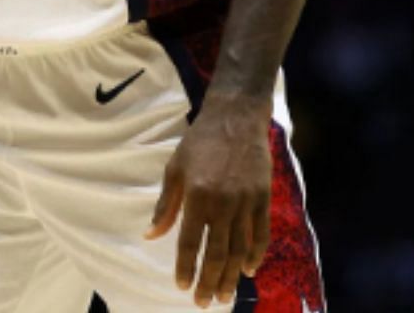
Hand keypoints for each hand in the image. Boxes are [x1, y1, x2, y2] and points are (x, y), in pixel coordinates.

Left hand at [144, 90, 273, 307]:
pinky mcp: (263, 199)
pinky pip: (261, 235)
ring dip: (231, 276)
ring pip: (239, 249)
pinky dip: (255, 255)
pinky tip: (248, 271)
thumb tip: (150, 235)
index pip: (188, 241)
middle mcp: (222, 203)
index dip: (184, 266)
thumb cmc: (199, 143)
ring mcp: (246, 202)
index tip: (180, 286)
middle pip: (215, 252)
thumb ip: (165, 206)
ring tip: (225, 296)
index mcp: (196, 195)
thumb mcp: (174, 169)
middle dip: (209, 281)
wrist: (235, 119)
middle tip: (203, 303)